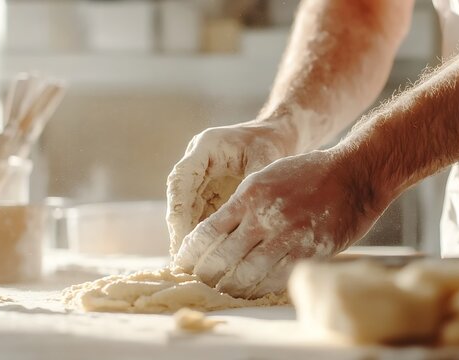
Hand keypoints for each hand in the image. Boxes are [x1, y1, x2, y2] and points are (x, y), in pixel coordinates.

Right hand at [166, 120, 296, 257]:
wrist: (279, 135)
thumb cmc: (272, 143)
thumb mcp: (265, 160)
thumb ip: (252, 186)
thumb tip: (242, 219)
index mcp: (204, 147)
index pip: (181, 180)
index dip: (179, 210)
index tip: (183, 237)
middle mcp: (196, 163)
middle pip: (179, 199)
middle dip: (180, 230)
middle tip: (182, 259)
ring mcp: (201, 178)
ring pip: (187, 211)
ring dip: (189, 237)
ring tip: (191, 266)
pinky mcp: (209, 192)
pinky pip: (201, 216)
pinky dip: (203, 236)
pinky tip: (207, 258)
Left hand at [172, 149, 386, 298]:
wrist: (353, 174)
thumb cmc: (307, 174)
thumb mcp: (266, 177)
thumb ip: (241, 204)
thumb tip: (215, 233)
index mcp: (250, 195)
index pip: (208, 232)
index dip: (191, 253)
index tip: (183, 262)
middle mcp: (265, 216)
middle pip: (222, 258)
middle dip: (207, 275)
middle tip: (202, 281)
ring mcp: (288, 236)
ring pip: (247, 274)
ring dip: (231, 287)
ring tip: (225, 288)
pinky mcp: (309, 252)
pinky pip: (276, 279)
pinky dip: (260, 288)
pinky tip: (253, 289)